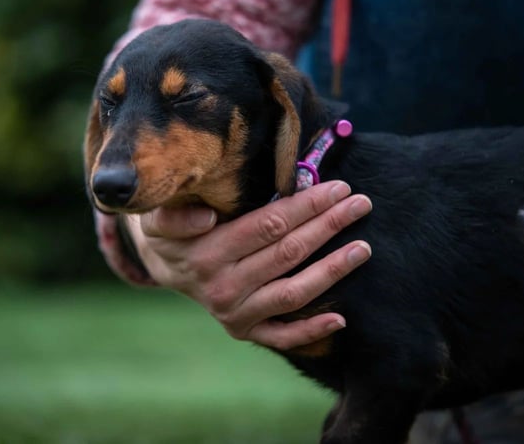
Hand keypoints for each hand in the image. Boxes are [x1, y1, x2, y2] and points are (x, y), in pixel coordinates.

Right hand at [99, 180, 371, 349]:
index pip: (268, 226)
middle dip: (328, 226)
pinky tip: (341, 317)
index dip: (306, 206)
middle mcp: (222, 289)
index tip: (338, 188)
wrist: (165, 267)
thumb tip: (205, 220)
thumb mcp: (160, 217)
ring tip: (363, 248)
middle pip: (288, 254)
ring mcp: (235, 315)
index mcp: (207, 254)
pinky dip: (311, 330)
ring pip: (293, 293)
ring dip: (332, 270)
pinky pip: (282, 336)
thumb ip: (176, 216)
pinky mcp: (244, 332)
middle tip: (361, 205)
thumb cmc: (173, 231)